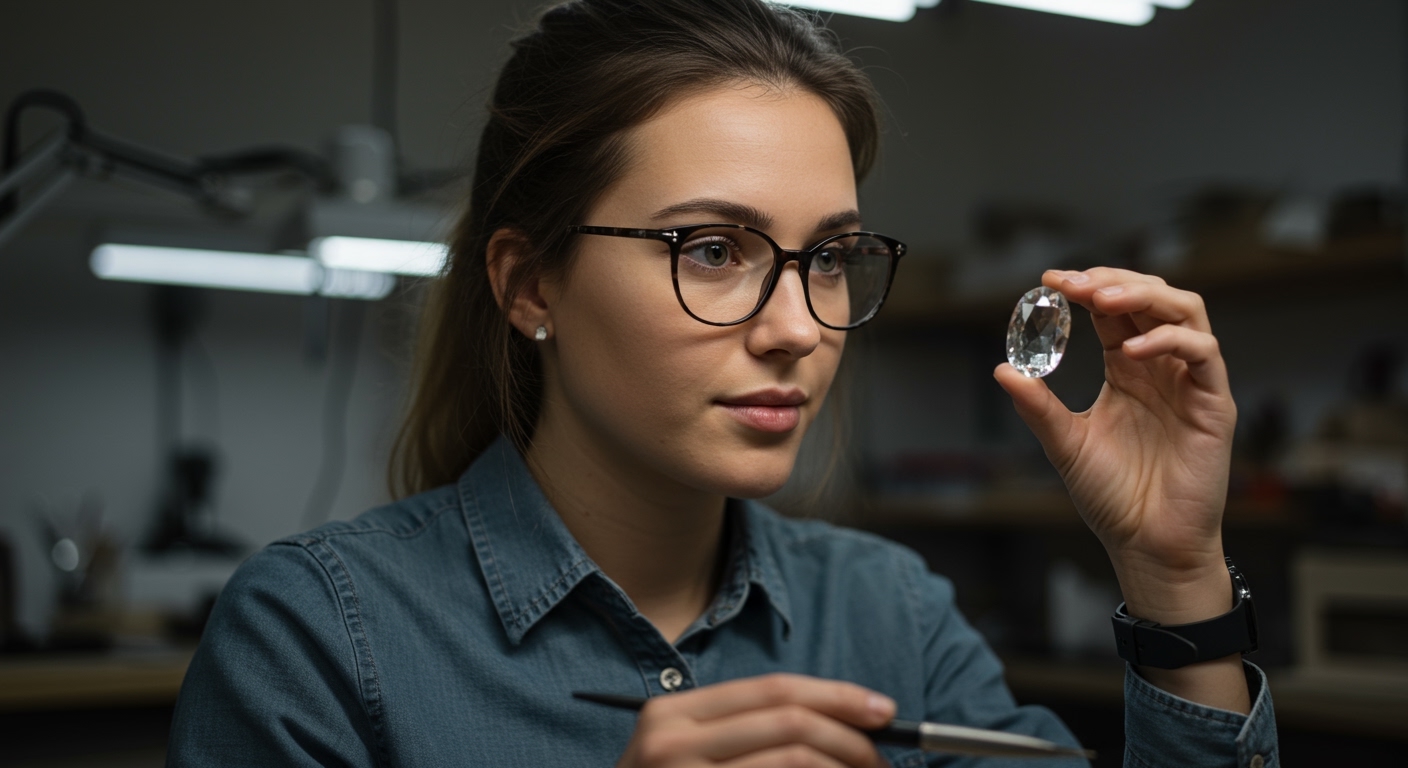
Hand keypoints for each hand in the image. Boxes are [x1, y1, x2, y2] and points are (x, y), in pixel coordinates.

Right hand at [615, 674, 895, 767]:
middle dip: (850, 739)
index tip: (882, 710)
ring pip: (793, 760)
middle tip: (881, 760)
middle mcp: (671, 743)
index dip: (837, 695)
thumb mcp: (687, 755)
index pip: (773, 690)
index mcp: (672, 714)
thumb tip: (839, 722)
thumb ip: (746, 732)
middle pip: (790, 722)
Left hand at [994, 268, 1236, 619]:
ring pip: (1185, 311)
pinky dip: (1170, 340)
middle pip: (1149, 298)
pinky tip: (1132, 350)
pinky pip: (1203, 354)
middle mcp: (1160, 367)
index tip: (1048, 281)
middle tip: (1072, 283)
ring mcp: (1190, 382)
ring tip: (1101, 300)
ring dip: (1143, 296)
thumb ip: (1038, 406)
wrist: (1146, 545)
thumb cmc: (1113, 497)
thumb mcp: (1065, 443)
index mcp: (1127, 369)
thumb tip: (1003, 369)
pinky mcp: (1214, 404)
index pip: (1111, 311)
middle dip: (1111, 282)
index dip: (1085, 288)